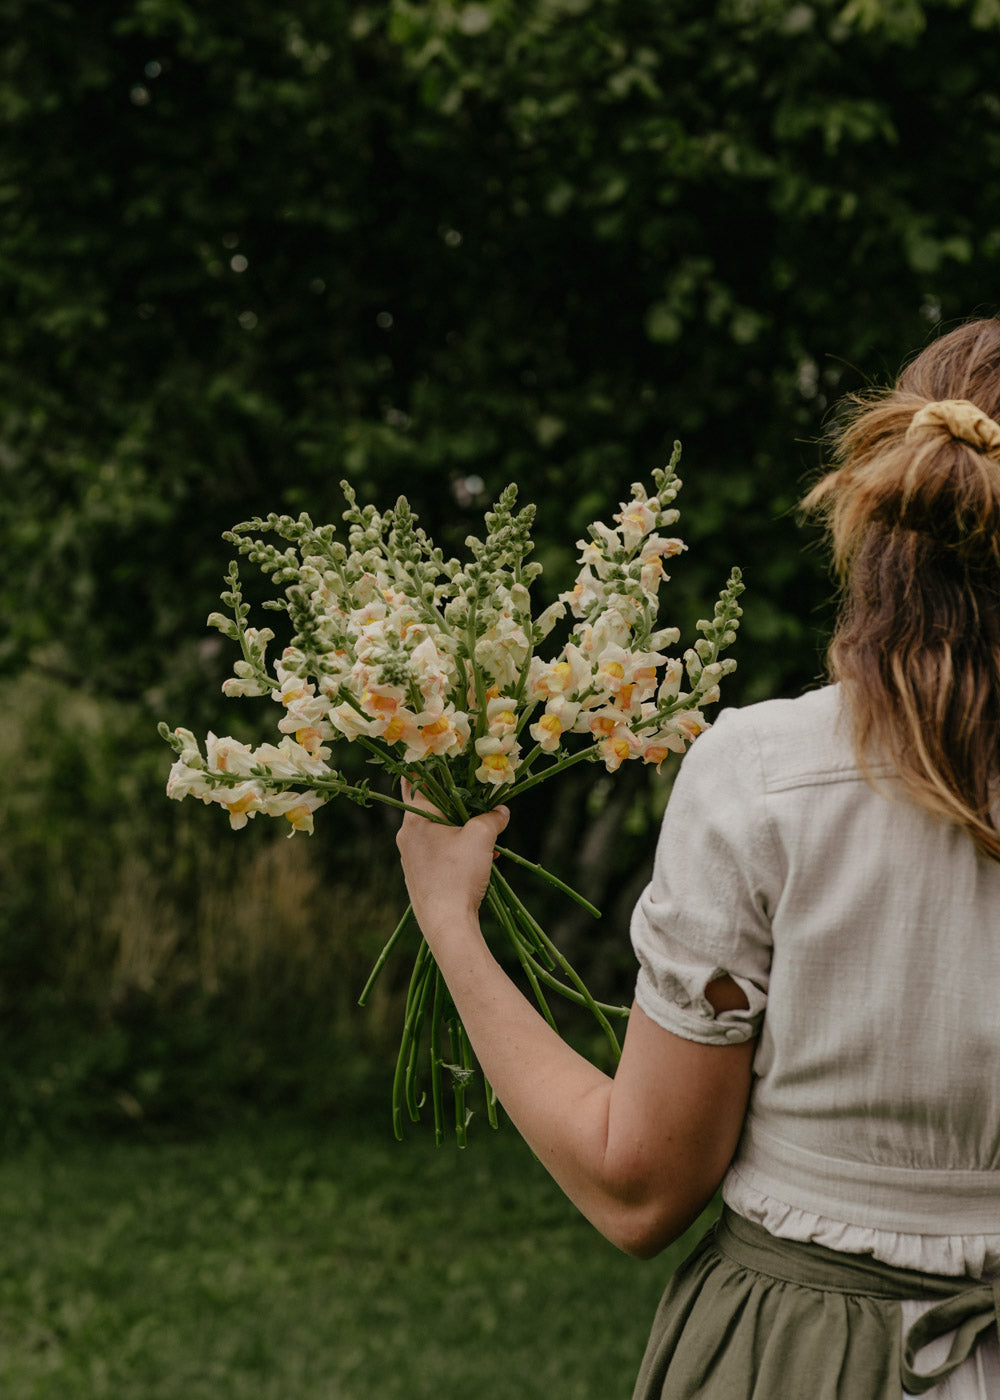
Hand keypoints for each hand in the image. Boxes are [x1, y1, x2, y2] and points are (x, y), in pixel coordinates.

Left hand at [395, 779, 509, 936]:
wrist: (446, 925)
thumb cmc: (458, 876)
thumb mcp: (481, 838)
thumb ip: (492, 817)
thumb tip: (502, 810)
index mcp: (415, 820)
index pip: (417, 781)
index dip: (431, 766)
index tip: (447, 758)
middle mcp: (407, 836)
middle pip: (429, 806)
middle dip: (455, 802)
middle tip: (475, 796)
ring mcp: (411, 858)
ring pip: (437, 831)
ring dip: (461, 828)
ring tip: (486, 835)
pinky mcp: (420, 876)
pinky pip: (438, 851)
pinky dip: (457, 848)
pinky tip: (481, 858)